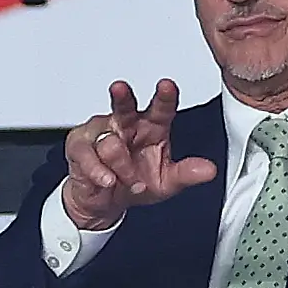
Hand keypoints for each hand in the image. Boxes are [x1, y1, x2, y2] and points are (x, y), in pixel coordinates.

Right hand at [62, 79, 217, 230]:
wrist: (104, 201)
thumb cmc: (134, 184)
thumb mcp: (166, 183)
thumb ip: (186, 174)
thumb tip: (208, 170)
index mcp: (152, 127)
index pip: (160, 108)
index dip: (164, 96)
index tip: (167, 86)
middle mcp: (126, 124)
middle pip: (124, 105)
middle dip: (121, 97)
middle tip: (119, 89)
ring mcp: (101, 132)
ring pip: (110, 144)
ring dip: (121, 168)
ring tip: (126, 180)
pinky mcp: (79, 145)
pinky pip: (89, 156)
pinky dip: (99, 172)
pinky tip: (107, 180)